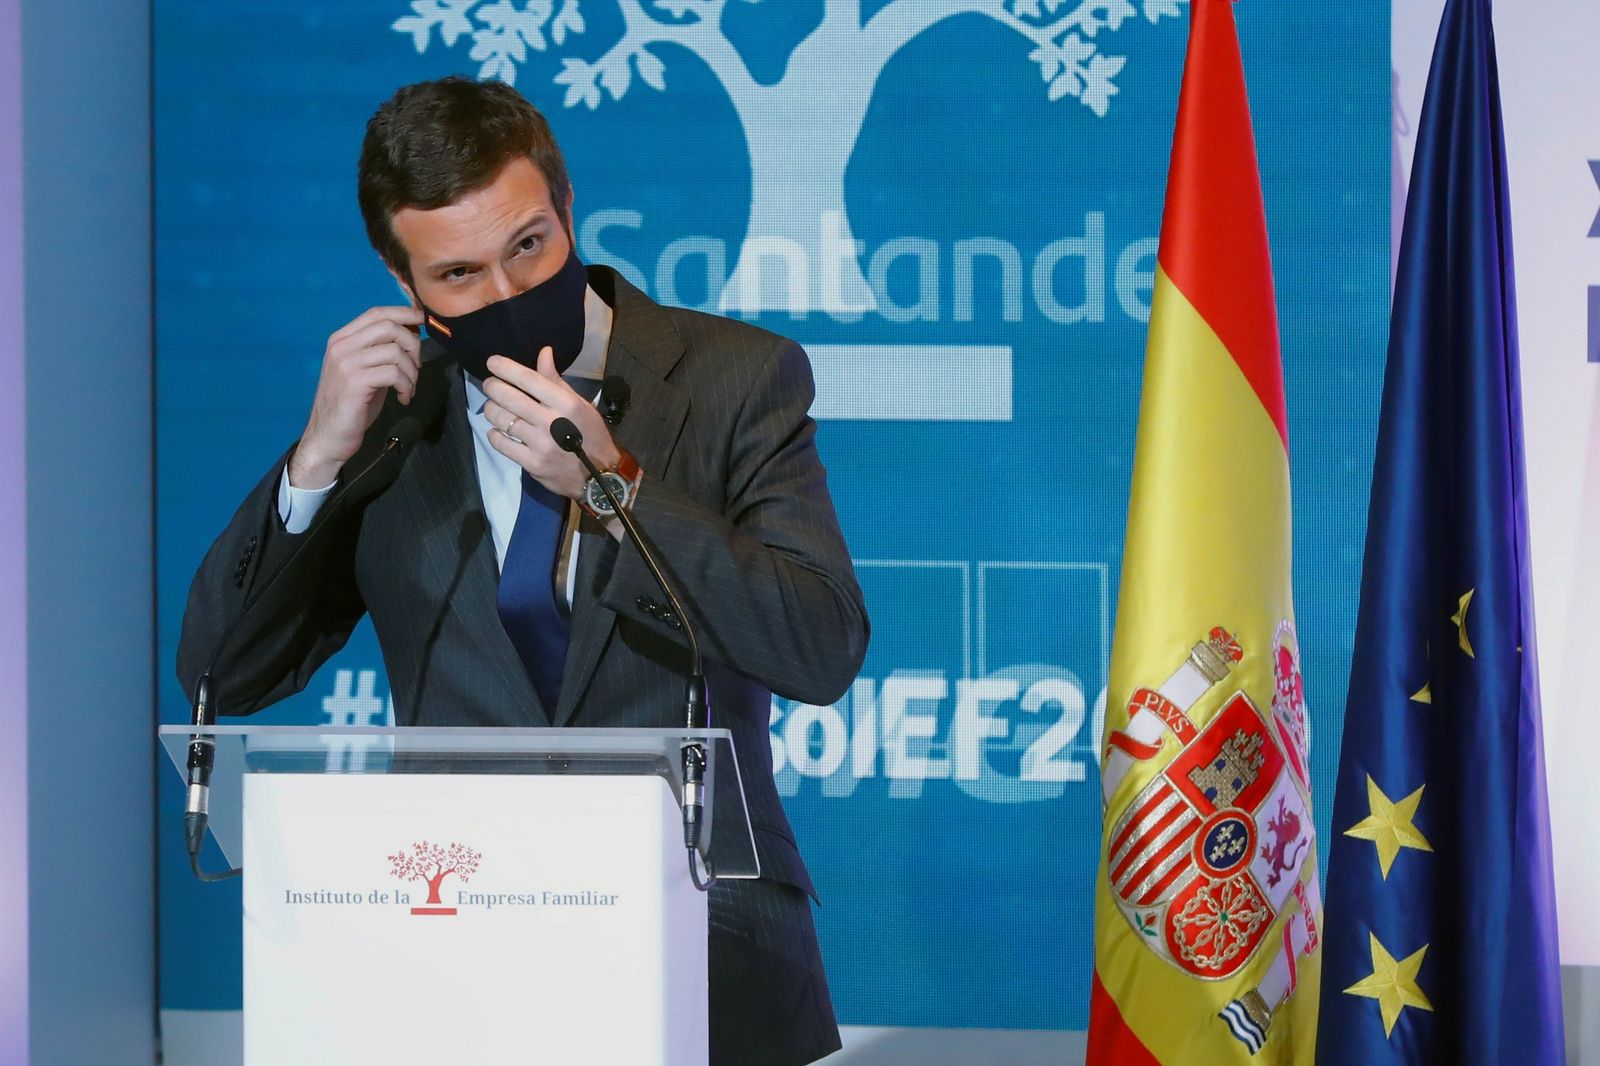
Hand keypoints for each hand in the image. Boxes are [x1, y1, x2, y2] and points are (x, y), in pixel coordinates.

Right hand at [290, 306, 423, 487]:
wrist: (328, 436)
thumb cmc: (351, 405)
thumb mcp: (365, 371)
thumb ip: (381, 351)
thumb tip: (411, 333)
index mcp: (342, 339)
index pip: (377, 312)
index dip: (405, 313)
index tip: (422, 323)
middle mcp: (341, 346)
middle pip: (389, 327)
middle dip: (413, 345)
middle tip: (416, 368)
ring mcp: (346, 363)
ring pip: (395, 351)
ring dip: (412, 371)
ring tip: (408, 388)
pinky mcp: (354, 382)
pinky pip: (394, 373)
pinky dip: (406, 386)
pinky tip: (403, 398)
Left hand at [482, 347, 621, 501]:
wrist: (600, 476)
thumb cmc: (591, 435)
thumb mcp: (580, 404)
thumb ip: (556, 380)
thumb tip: (543, 353)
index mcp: (566, 404)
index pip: (529, 379)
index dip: (506, 368)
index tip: (491, 362)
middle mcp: (552, 422)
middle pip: (509, 397)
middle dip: (493, 386)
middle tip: (489, 385)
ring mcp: (540, 445)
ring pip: (501, 419)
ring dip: (491, 409)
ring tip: (493, 407)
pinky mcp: (532, 464)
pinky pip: (502, 444)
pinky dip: (494, 434)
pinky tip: (497, 431)